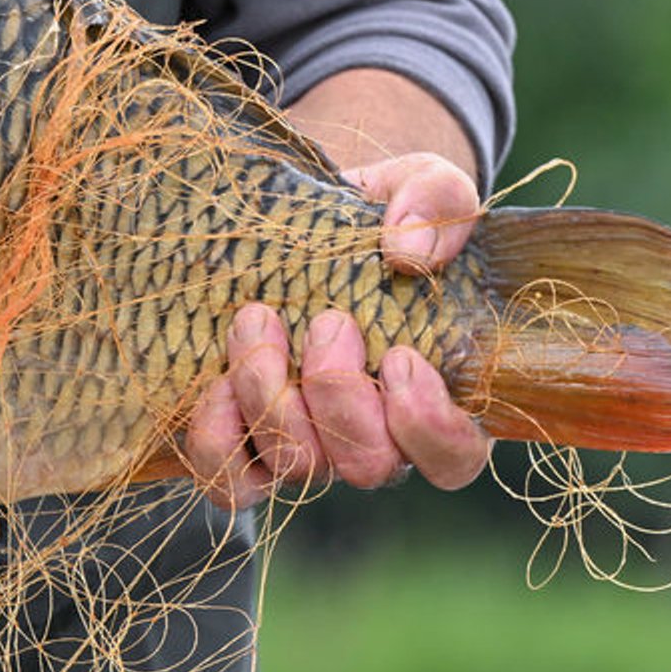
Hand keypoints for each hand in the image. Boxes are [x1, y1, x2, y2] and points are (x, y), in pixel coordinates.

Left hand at [183, 152, 491, 509]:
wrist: (299, 221)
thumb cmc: (377, 217)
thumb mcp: (420, 187)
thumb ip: (436, 205)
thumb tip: (411, 253)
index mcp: (435, 393)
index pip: (452, 458)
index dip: (427, 425)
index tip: (398, 356)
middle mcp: (373, 436)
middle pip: (369, 465)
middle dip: (339, 394)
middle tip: (325, 322)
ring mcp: (308, 446)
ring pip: (299, 468)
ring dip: (272, 397)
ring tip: (257, 320)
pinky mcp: (245, 444)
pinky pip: (232, 484)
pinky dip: (219, 440)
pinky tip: (217, 381)